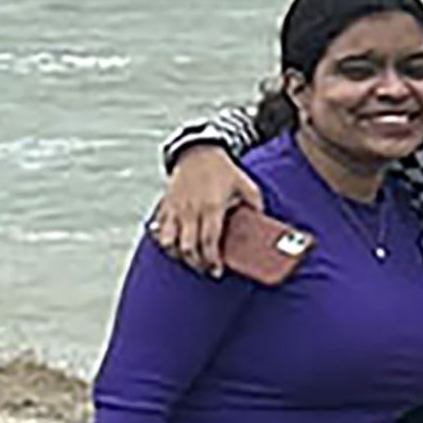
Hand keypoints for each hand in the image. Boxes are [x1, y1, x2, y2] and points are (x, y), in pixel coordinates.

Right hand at [153, 146, 263, 275]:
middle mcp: (190, 209)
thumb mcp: (247, 186)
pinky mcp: (165, 204)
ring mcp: (175, 207)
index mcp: (212, 207)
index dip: (212, 260)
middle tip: (205, 269)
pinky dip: (164, 240)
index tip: (217, 271)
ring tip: (189, 259)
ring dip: (177, 254)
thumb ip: (256, 206)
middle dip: (196, 263)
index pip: (209, 241)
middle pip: (187, 246)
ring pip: (168, 240)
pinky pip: (158, 228)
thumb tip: (264, 224)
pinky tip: (174, 246)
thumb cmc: (224, 170)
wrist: (197, 151)